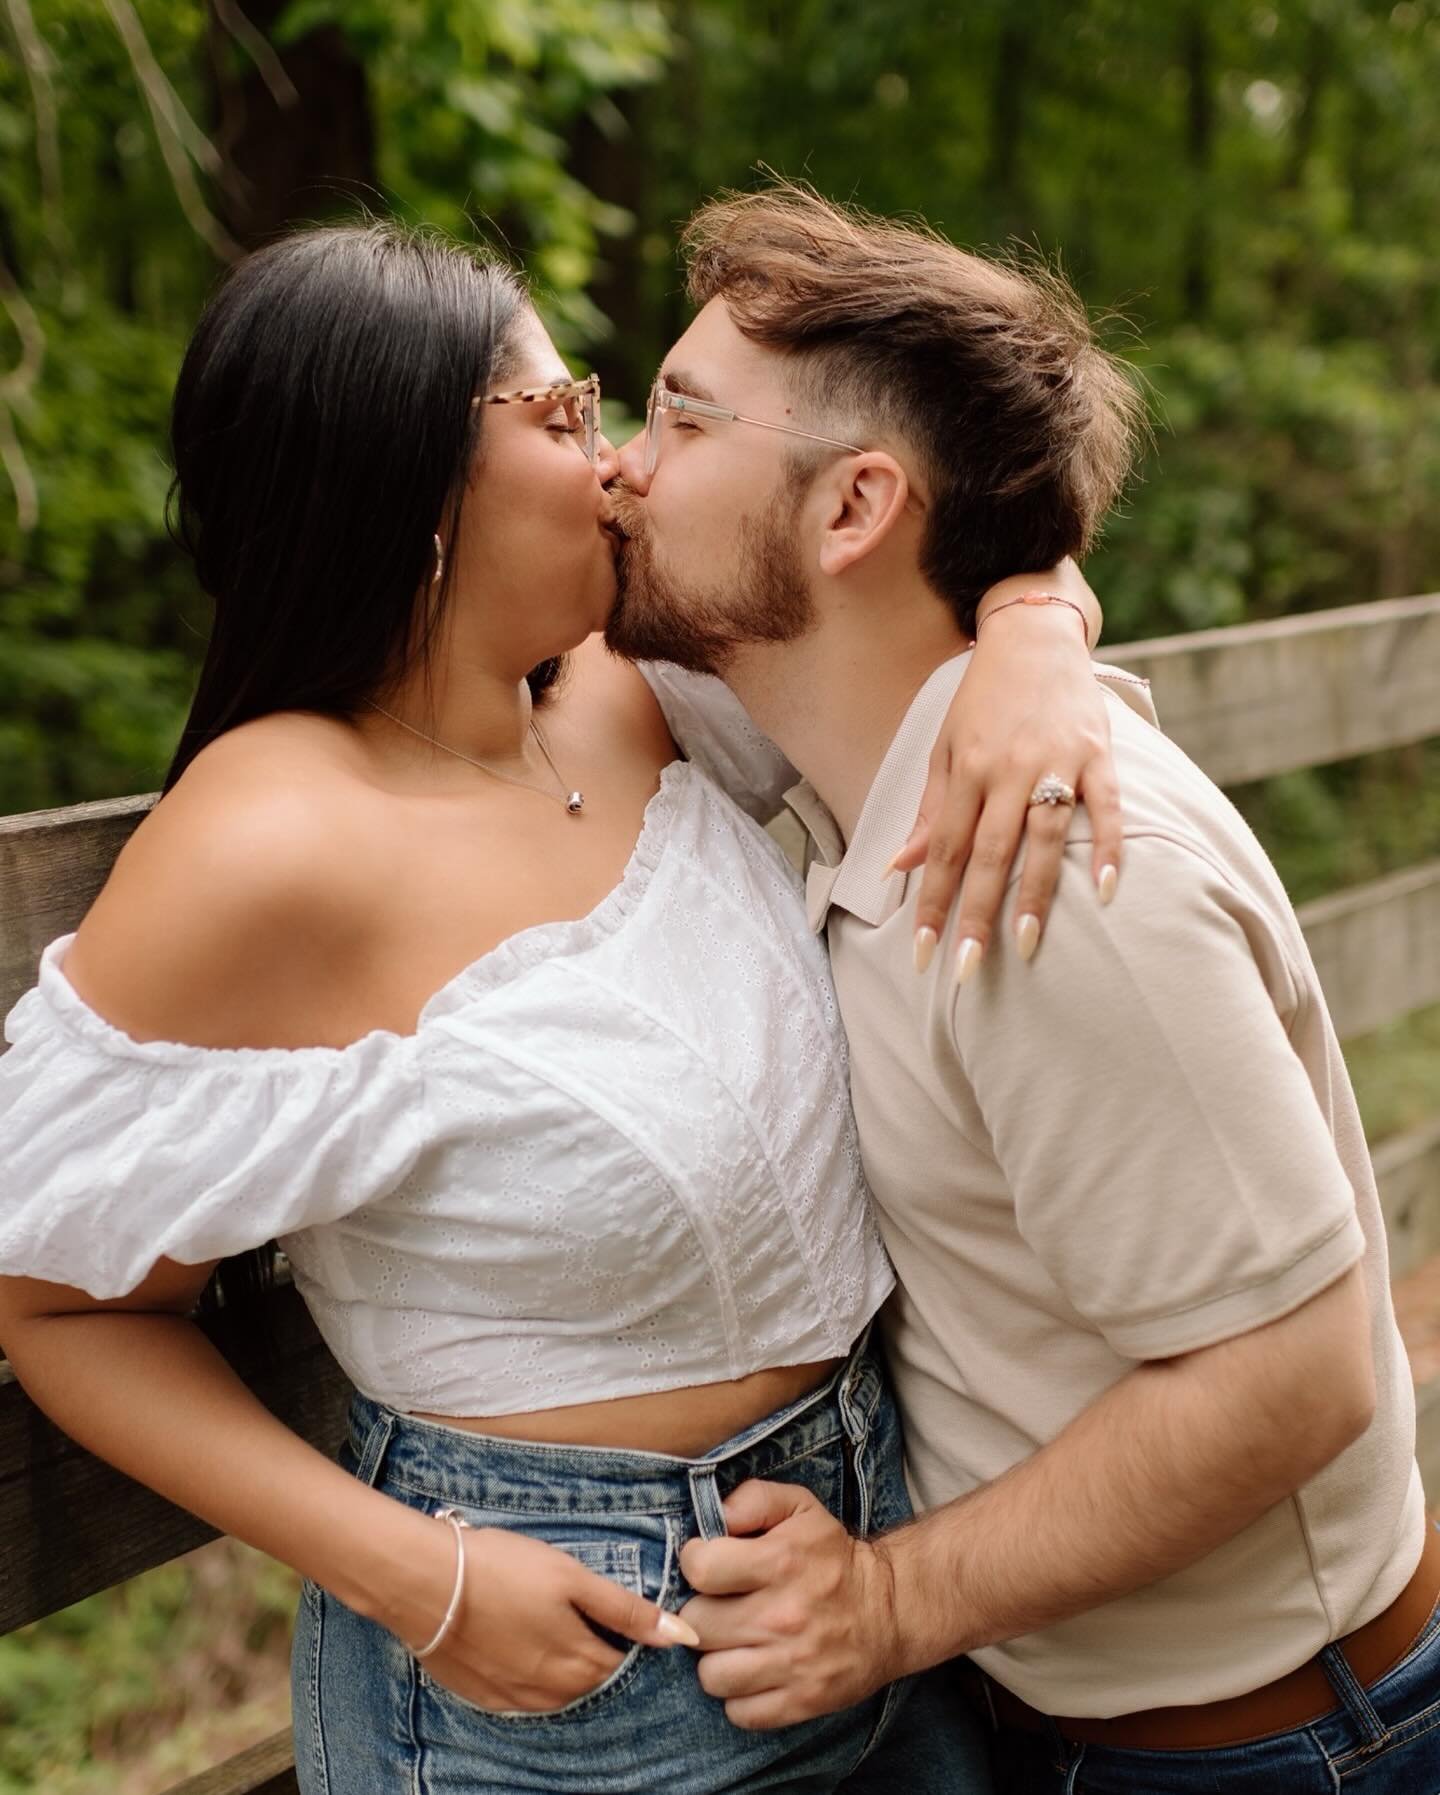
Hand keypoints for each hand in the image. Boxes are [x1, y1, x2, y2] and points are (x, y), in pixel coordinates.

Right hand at [408, 1525, 698, 1713]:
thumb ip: (627, 1610)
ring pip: (558, 1690)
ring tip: (549, 1621)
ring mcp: (514, 1700)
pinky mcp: (484, 1696)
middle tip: (581, 1611)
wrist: (425, 1582)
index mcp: (579, 1664)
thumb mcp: (572, 1577)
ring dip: (563, 1664)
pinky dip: (530, 1672)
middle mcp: (551, 1693)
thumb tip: (683, 1636)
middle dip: (596, 1651)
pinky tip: (518, 1639)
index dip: (627, 1637)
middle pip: (591, 1679)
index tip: (617, 1611)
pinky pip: (522, 1695)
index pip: (623, 1663)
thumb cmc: (503, 1569)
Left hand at [677, 1480, 901, 1728]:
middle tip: (720, 1607)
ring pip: (711, 1676)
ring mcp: (792, 1665)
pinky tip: (753, 1672)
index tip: (707, 1564)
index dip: (695, 1563)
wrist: (891, 1610)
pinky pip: (740, 1712)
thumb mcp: (800, 1508)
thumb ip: (753, 1499)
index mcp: (780, 1562)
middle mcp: (782, 1616)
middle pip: (698, 1626)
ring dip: (716, 1659)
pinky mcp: (802, 1702)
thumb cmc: (833, 1557)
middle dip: (702, 1613)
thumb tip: (716, 1515)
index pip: (700, 1569)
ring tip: (734, 1643)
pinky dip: (740, 1696)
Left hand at [891, 560, 1121, 976]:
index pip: (946, 851)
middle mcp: (1008, 768)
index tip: (924, 955)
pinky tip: (1106, 890)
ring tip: (1026, 944)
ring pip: (1043, 836)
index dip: (934, 904)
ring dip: (1034, 892)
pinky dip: (1108, 847)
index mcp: (966, 770)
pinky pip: (1107, 806)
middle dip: (976, 915)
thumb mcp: (945, 748)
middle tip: (967, 970)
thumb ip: (931, 811)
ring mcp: (1056, 760)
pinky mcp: (1099, 753)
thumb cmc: (983, 700)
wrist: (1033, 635)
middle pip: (989, 852)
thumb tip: (899, 867)